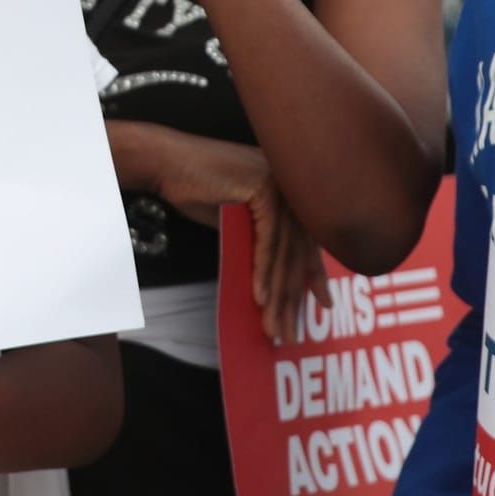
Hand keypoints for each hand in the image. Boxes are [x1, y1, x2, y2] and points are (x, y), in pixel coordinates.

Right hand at [117, 120, 325, 342]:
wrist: (169, 164)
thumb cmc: (197, 189)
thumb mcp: (239, 219)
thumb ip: (261, 238)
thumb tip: (276, 276)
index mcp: (290, 191)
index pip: (309, 240)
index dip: (317, 275)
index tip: (324, 304)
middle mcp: (292, 187)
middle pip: (298, 251)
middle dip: (294, 297)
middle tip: (290, 331)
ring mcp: (281, 186)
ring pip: (283, 251)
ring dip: (277, 294)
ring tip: (273, 325)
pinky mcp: (264, 190)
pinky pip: (267, 240)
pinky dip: (263, 271)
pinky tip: (260, 297)